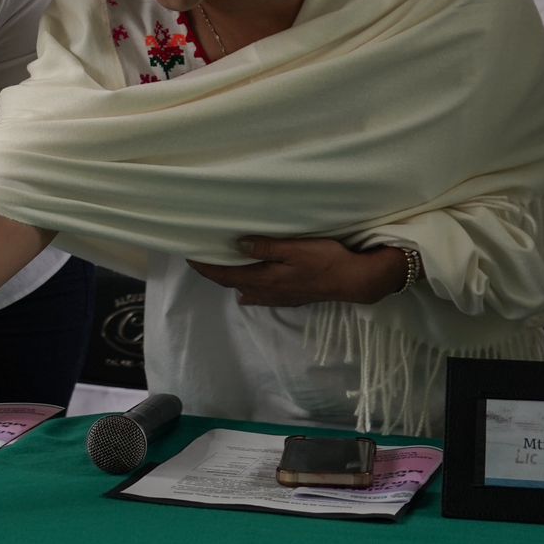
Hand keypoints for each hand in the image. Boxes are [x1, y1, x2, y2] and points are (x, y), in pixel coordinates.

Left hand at [189, 238, 404, 306]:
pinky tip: (248, 290)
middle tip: (200, 259)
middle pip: (232, 283)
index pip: (226, 275)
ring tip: (221, 268)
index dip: (206, 268)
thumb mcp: (295, 248)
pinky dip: (249, 290)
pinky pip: (262, 296)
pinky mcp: (291, 297)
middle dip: (214, 273)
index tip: (190, 257)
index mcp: (264, 278)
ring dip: (231, 280)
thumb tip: (237, 245)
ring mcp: (279, 296)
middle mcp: (267, 291)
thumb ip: (266, 247)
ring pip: (246, 290)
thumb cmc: (325, 259)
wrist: (354, 280)